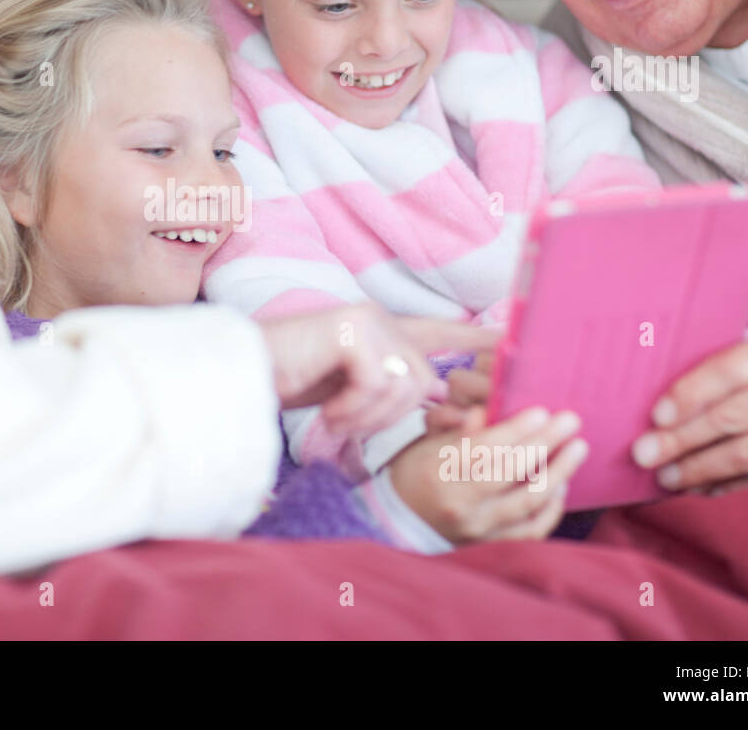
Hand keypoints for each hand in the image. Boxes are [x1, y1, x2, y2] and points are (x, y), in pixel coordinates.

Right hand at [258, 303, 498, 438]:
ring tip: (334, 419)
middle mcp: (378, 320)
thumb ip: (391, 391)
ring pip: (404, 384)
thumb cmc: (286, 382)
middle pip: (420, 380)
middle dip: (390, 417)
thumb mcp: (348, 393)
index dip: (475, 339)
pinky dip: (353, 409)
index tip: (508, 342)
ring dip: (368, 417)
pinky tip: (327, 412)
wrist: (238, 374)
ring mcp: (365, 320)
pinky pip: (377, 384)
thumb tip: (441, 399)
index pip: (439, 333)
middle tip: (345, 426)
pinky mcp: (350, 330)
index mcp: (381, 332)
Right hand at [388, 406, 588, 542]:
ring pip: (527, 502)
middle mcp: (459, 503)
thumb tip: (487, 410)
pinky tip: (562, 485)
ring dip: (558, 473)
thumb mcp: (430, 442)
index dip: (516, 429)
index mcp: (439, 471)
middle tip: (570, 420)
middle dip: (545, 443)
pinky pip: (530, 530)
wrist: (402, 517)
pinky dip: (551, 508)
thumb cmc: (418, 469)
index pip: (484, 448)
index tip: (542, 411)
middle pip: (510, 472)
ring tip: (578, 449)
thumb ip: (461, 429)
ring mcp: (477, 528)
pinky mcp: (491, 544)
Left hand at [632, 321, 747, 494]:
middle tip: (642, 453)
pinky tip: (702, 488)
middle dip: (682, 439)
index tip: (655, 414)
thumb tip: (679, 360)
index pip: (732, 371)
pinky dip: (734, 484)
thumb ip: (745, 348)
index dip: (691, 392)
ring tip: (665, 477)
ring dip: (701, 468)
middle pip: (733, 417)